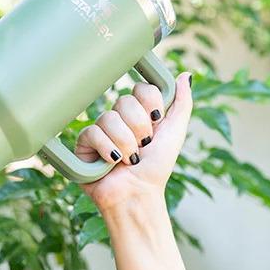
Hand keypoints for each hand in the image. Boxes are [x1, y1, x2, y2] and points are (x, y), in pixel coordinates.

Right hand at [74, 72, 192, 213]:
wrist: (139, 195)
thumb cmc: (157, 169)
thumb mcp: (175, 132)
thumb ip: (182, 103)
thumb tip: (186, 75)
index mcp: (140, 113)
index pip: (142, 89)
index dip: (151, 104)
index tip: (157, 122)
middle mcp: (120, 119)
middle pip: (125, 101)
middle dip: (140, 128)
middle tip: (143, 146)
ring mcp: (101, 130)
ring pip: (109, 117)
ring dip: (126, 142)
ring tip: (129, 159)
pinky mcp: (84, 144)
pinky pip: (92, 132)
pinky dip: (108, 148)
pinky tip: (113, 162)